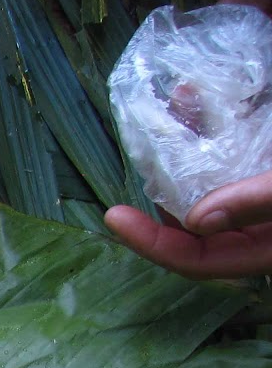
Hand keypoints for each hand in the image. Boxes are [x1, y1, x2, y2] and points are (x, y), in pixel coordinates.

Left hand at [103, 0, 271, 279]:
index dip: (151, 244)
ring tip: (170, 119)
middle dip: (162, 199)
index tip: (112, 216)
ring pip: (217, 193)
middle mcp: (270, 234)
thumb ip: (260, 201)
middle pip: (198, 230)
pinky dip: (219, 139)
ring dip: (189, 159)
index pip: (198, 261)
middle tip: (133, 165)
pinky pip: (241, 163)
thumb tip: (196, 220)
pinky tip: (206, 106)